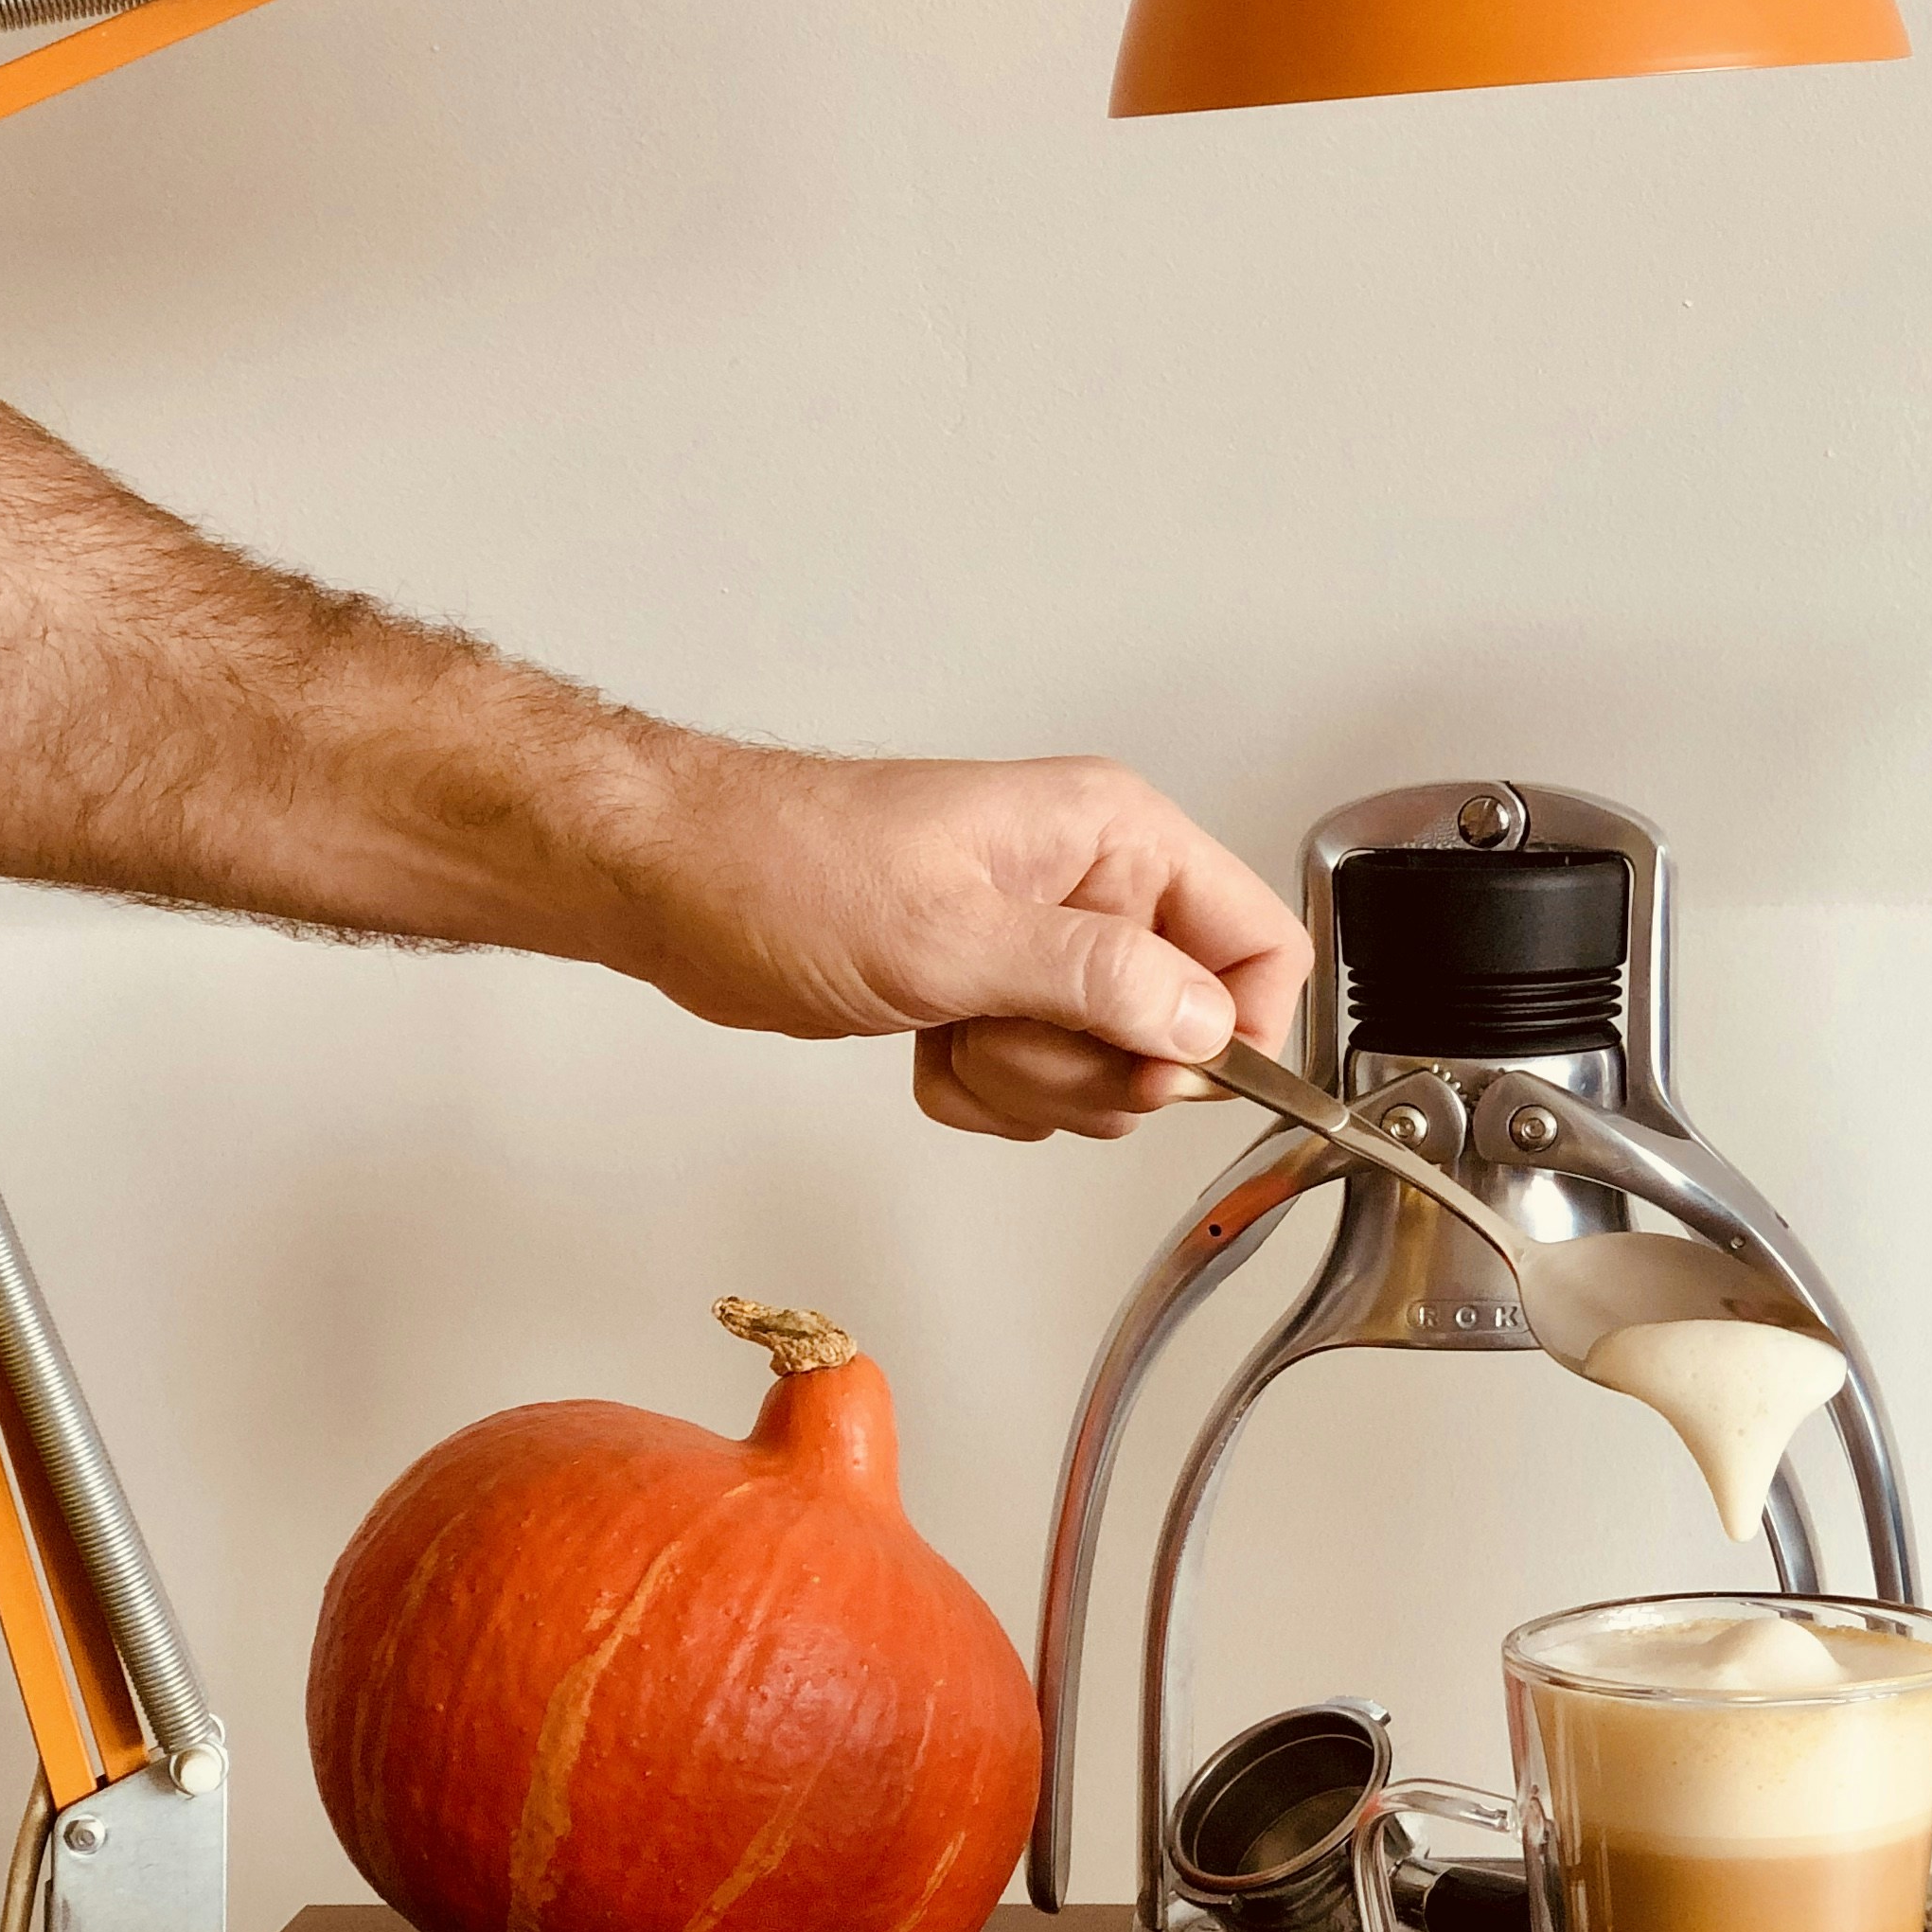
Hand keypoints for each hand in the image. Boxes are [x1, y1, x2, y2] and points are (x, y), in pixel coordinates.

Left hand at [623, 750, 1306, 1140]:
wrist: (673, 882)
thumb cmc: (784, 865)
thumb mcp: (951, 933)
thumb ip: (1095, 979)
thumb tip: (1206, 1022)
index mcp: (1116, 837)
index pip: (1258, 944)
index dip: (1230, 1030)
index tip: (1157, 1072)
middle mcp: (1095, 888)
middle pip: (1184, 1031)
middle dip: (1092, 1068)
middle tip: (1007, 1032)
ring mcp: (1044, 946)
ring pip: (1108, 1073)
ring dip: (1028, 1087)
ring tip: (952, 1027)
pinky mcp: (995, 996)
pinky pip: (1037, 1091)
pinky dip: (980, 1094)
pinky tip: (923, 1043)